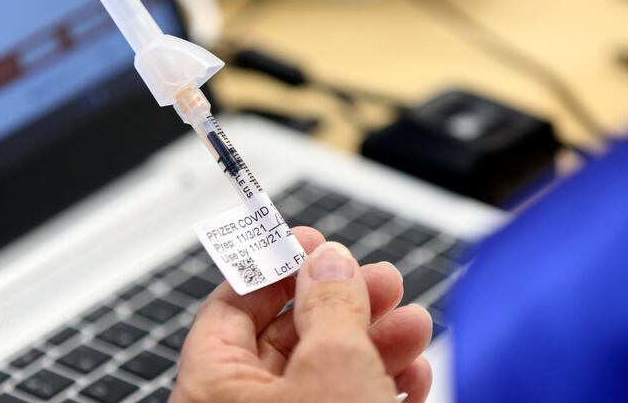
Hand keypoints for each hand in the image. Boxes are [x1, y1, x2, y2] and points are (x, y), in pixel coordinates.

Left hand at [170, 227, 432, 402]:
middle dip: (346, 303)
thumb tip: (329, 261)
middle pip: (288, 336)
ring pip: (325, 374)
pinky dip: (379, 385)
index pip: (231, 305)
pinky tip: (413, 372)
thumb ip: (330, 304)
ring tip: (414, 323)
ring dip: (375, 343)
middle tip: (383, 280)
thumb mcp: (332, 366)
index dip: (275, 266)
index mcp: (213, 387)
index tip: (313, 241)